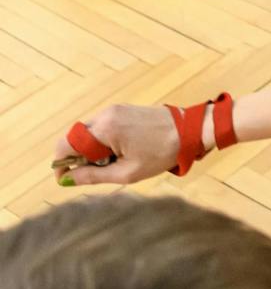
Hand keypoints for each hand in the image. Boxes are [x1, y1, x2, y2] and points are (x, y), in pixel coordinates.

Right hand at [52, 105, 179, 186]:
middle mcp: (106, 114)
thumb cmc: (162, 153)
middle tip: (96, 173)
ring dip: (92, 150)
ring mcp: (115, 109)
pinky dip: (104, 141)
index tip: (67, 179)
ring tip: (115, 162)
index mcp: (105, 129)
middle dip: (79, 157)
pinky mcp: (124, 109)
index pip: (65, 145)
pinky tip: (123, 151)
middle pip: (76, 138)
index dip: (61, 164)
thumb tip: (67, 179)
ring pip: (89, 133)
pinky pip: (103, 126)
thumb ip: (93, 176)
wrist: (191, 130)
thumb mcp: (127, 172)